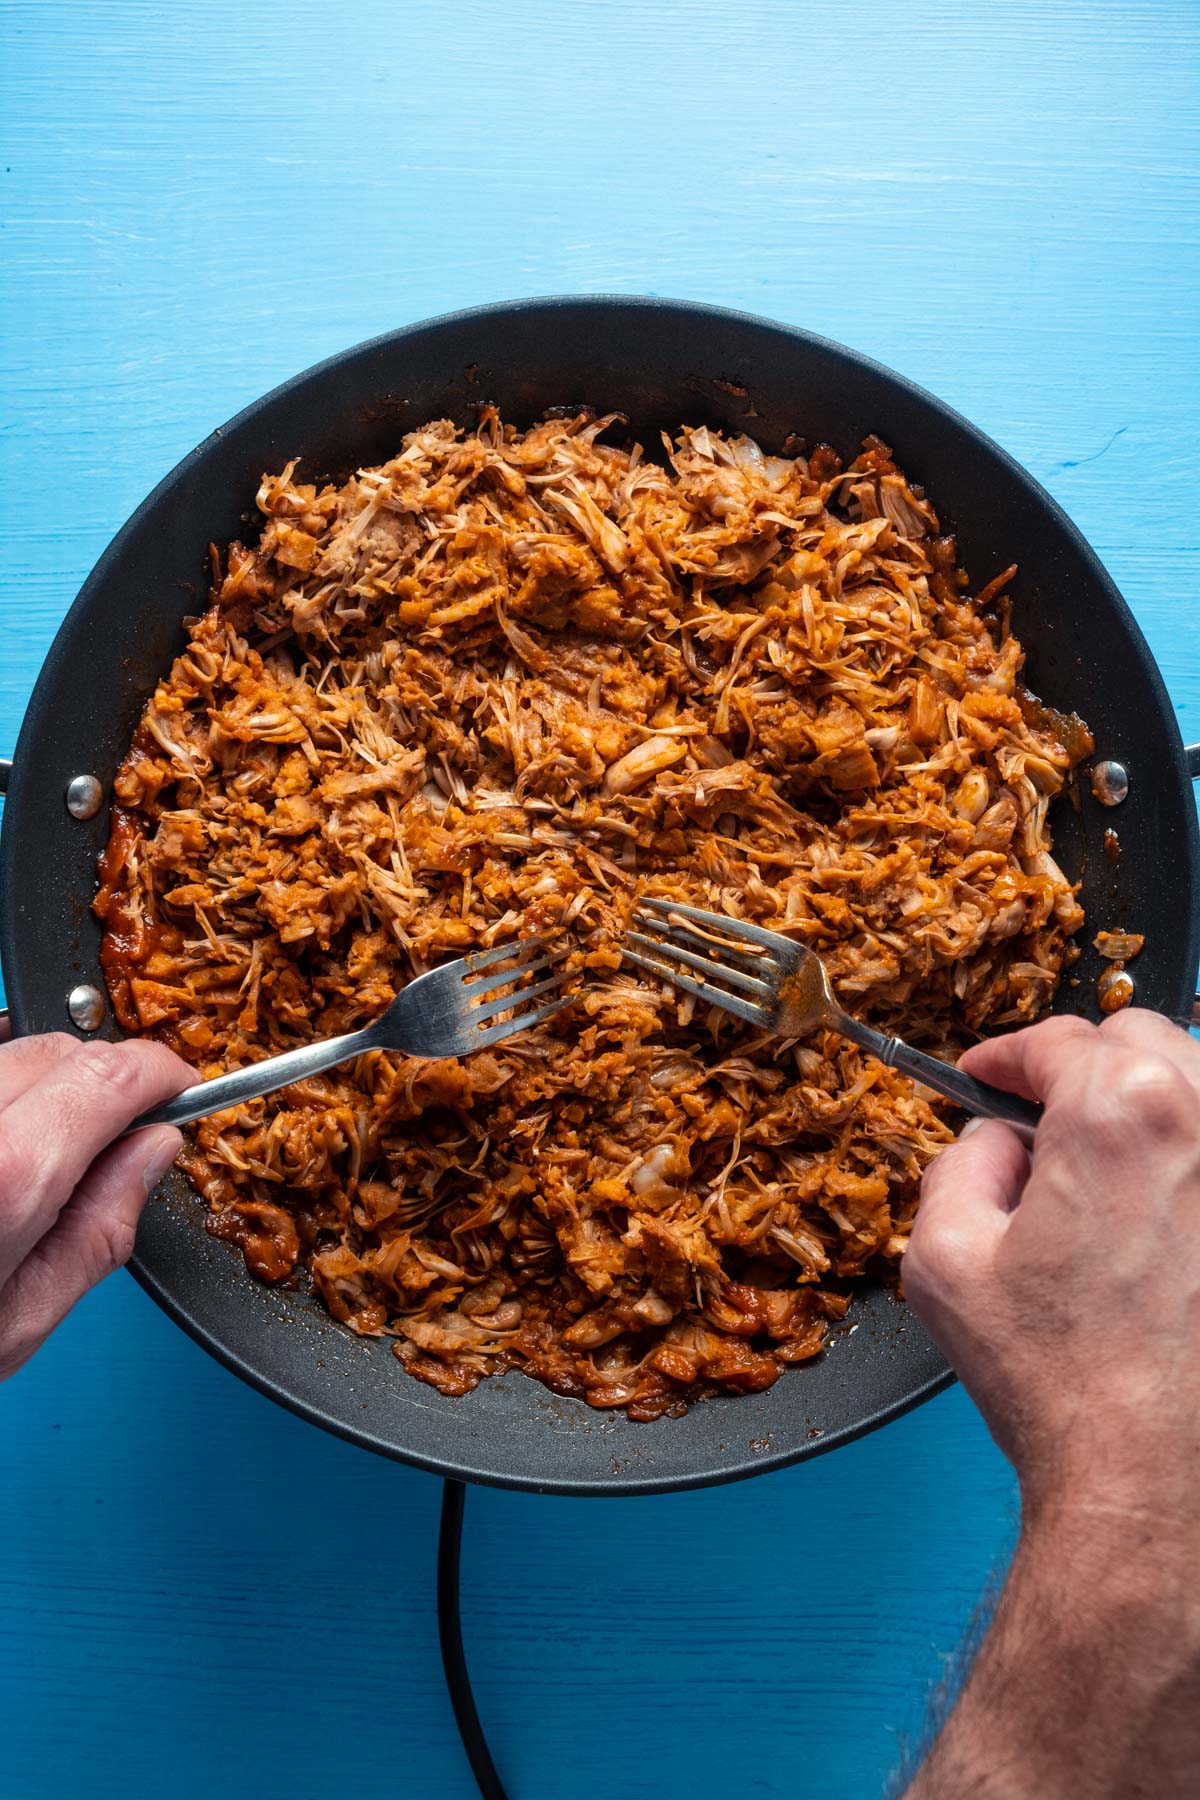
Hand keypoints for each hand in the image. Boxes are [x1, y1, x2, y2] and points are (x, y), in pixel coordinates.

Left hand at [0, 1030, 191, 1378]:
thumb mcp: (17, 1323)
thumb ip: (100, 1228)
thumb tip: (152, 1153)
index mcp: (5, 1177)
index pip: (112, 1072)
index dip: (160, 1076)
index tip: (176, 1094)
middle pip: (58, 1049)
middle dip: (98, 1083)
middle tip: (104, 1145)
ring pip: (1, 1048)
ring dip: (32, 1086)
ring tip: (20, 1161)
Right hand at [902, 1010, 1199, 1797]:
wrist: (1156, 1484)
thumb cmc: (1062, 1384)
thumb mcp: (946, 1260)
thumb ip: (959, 1164)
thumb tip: (997, 1144)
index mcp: (1118, 1112)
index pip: (1057, 1039)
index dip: (1007, 1055)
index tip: (989, 1077)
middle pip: (1142, 1040)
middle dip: (1083, 1066)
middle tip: (1045, 1116)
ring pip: (1198, 1088)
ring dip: (1149, 1104)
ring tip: (1108, 1167)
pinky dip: (1189, 1165)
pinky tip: (1163, 1216)